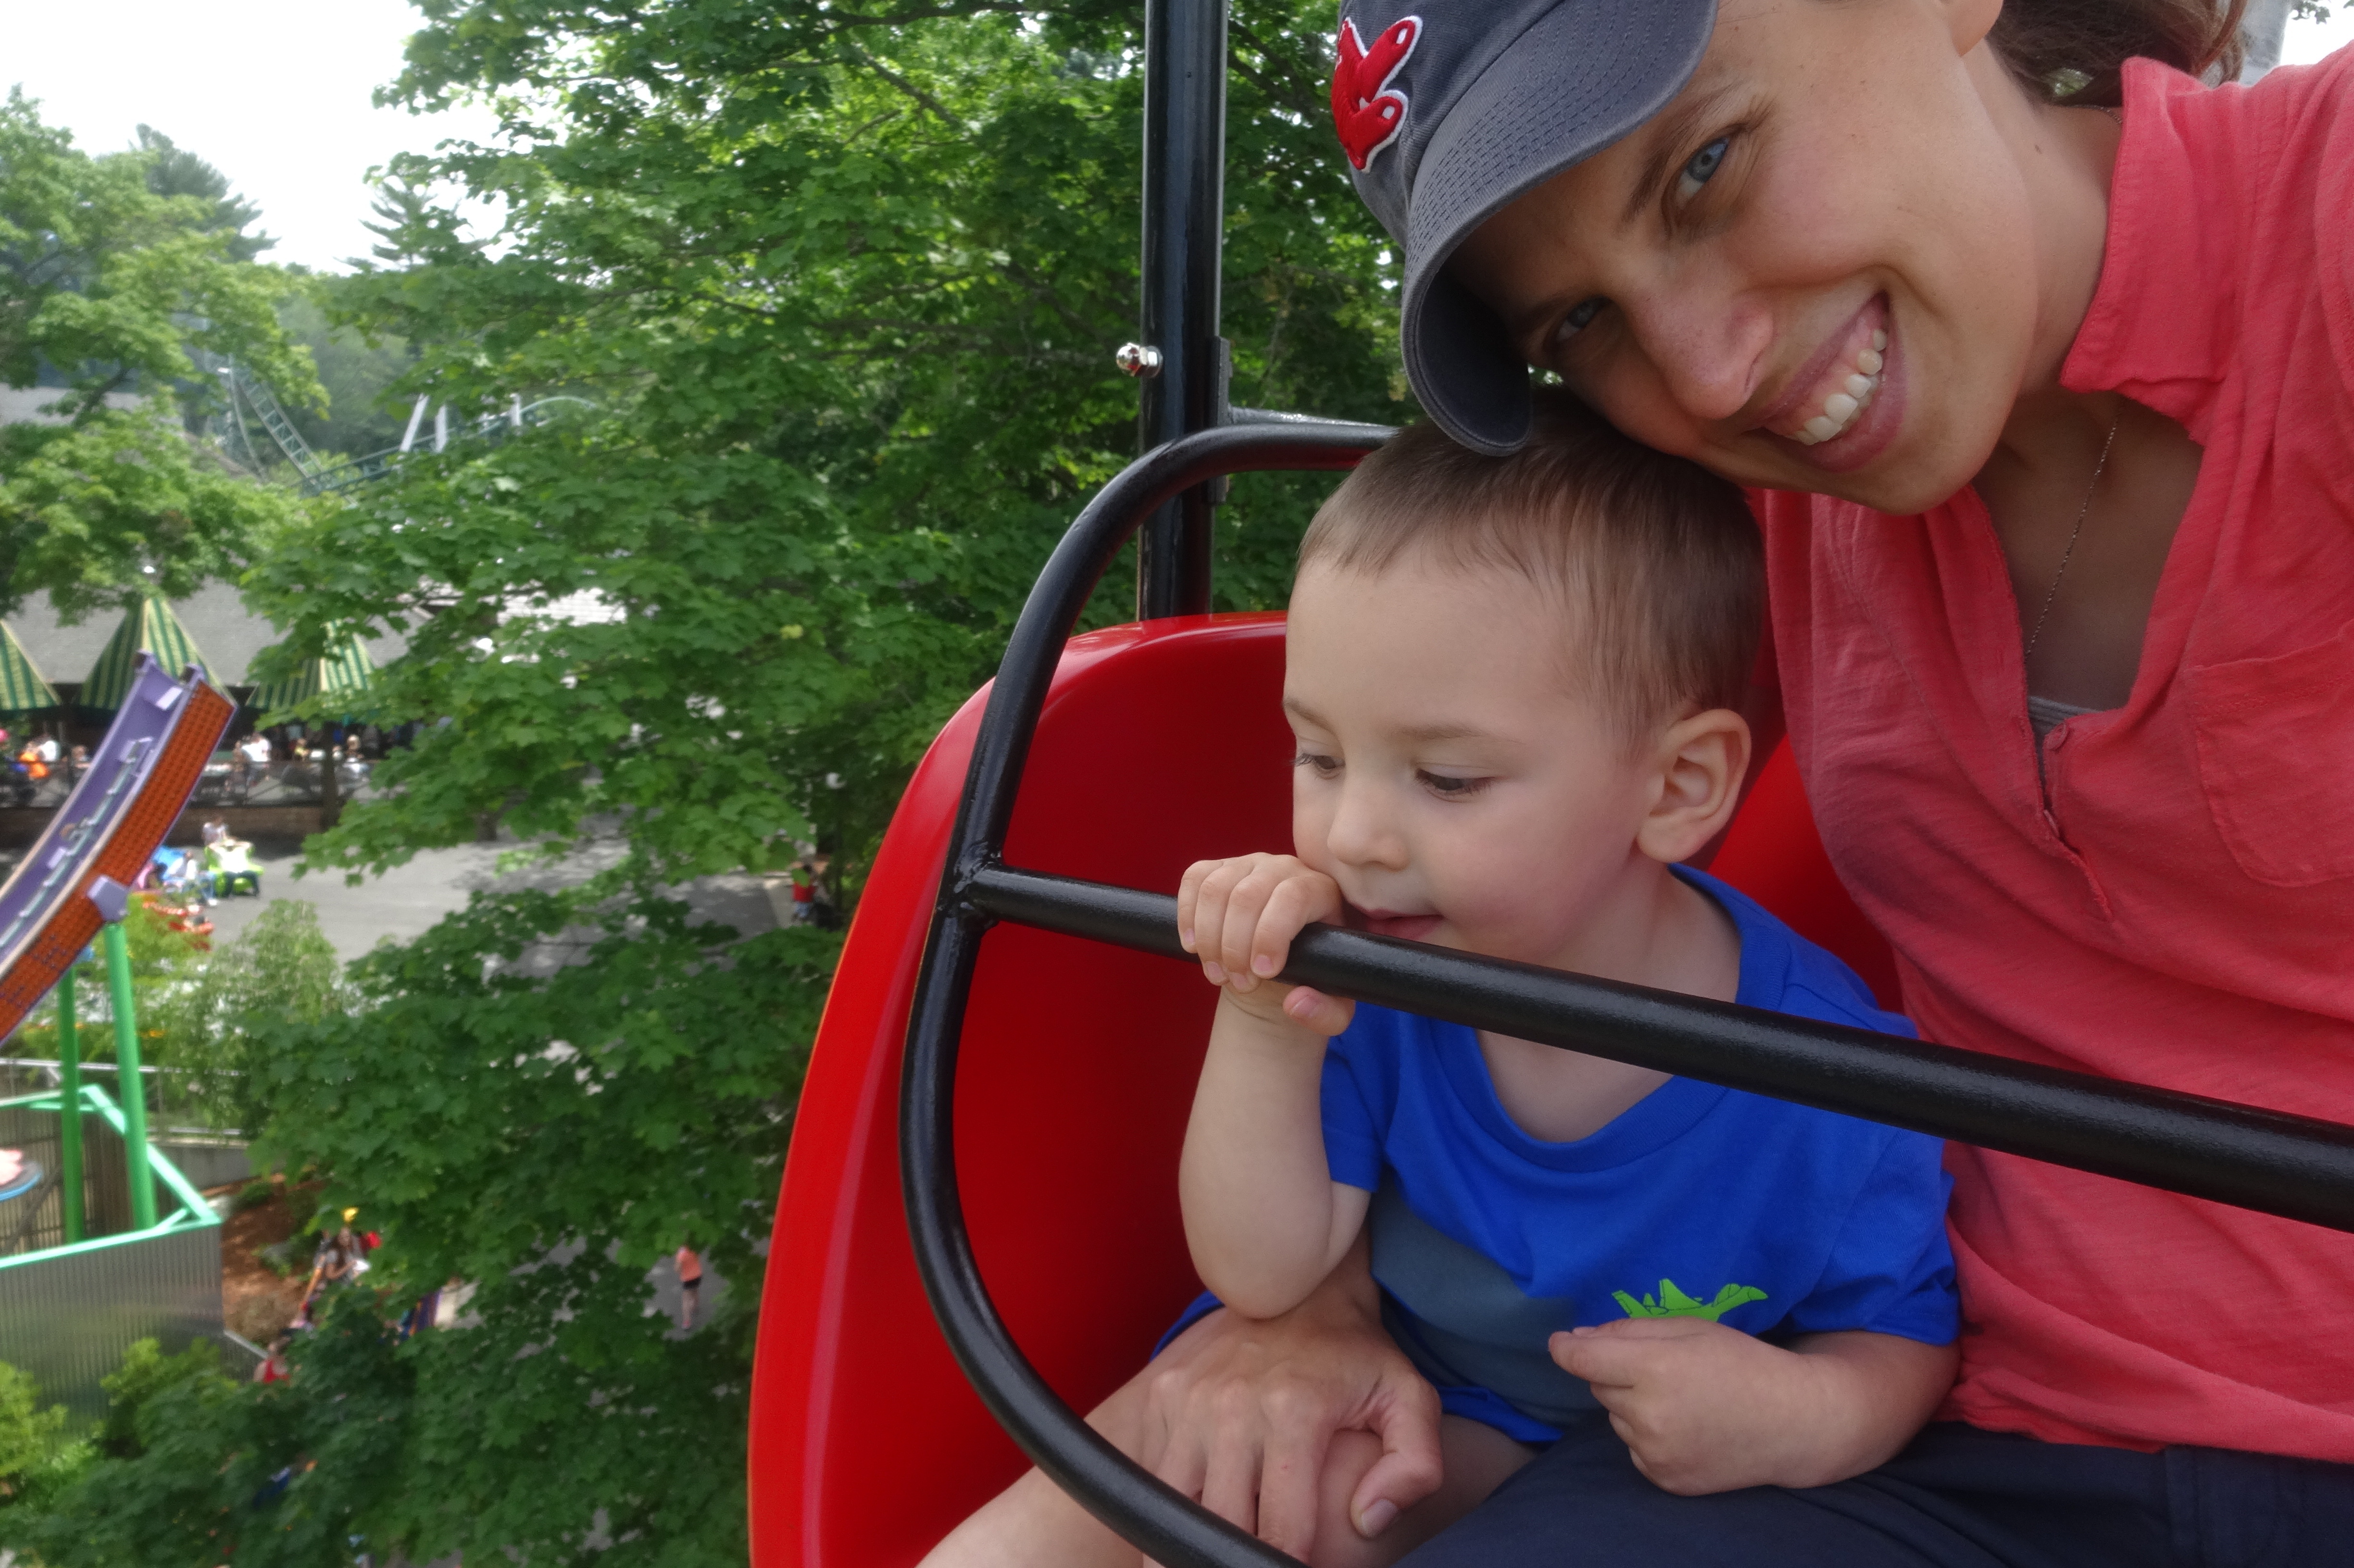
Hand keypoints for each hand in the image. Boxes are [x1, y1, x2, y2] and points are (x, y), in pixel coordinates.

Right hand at [1137, 1241, 1442, 1559]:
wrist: (1299, 1284)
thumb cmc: (1356, 1353)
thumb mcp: (1409, 1398)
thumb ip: (1413, 1465)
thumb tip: (1369, 1521)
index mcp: (1295, 1411)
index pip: (1283, 1529)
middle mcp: (1233, 1405)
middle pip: (1221, 1524)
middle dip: (1234, 1561)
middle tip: (1250, 1566)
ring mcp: (1191, 1399)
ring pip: (1173, 1505)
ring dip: (1186, 1544)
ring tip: (1208, 1563)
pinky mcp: (1164, 1395)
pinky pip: (1152, 1474)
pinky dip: (1162, 1511)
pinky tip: (1182, 1529)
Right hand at [1178, 853, 1353, 1034]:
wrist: (1278, 969)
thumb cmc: (1309, 980)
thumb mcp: (1330, 1007)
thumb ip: (1325, 1014)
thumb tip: (1296, 1003)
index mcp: (1321, 890)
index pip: (1293, 897)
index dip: (1271, 934)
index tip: (1263, 973)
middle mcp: (1286, 868)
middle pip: (1248, 895)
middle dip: (1235, 947)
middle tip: (1239, 983)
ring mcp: (1249, 865)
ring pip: (1216, 888)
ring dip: (1210, 938)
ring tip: (1218, 974)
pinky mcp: (1219, 868)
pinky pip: (1194, 879)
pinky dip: (1188, 915)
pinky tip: (1195, 946)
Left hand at [1551, 1319, 1954, 1493]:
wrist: (1792, 1422)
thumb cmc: (1743, 1363)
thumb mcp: (1690, 1330)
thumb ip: (1629, 1331)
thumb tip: (1576, 1339)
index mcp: (1655, 1370)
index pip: (1583, 1360)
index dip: (1567, 1348)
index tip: (1562, 1342)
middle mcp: (1649, 1416)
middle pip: (1600, 1385)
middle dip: (1619, 1373)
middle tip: (1664, 1370)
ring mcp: (1656, 1453)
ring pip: (1616, 1417)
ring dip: (1634, 1406)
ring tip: (1683, 1400)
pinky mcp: (1665, 1479)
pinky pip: (1634, 1448)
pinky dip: (1648, 1436)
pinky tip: (1687, 1428)